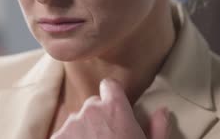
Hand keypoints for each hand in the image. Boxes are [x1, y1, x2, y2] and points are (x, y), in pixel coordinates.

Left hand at [50, 79, 169, 138]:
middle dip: (97, 118)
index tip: (114, 107)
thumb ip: (157, 128)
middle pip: (92, 105)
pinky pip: (62, 135)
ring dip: (82, 132)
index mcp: (116, 109)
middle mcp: (91, 110)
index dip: (111, 96)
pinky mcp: (57, 138)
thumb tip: (163, 110)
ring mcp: (71, 124)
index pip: (110, 86)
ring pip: (76, 121)